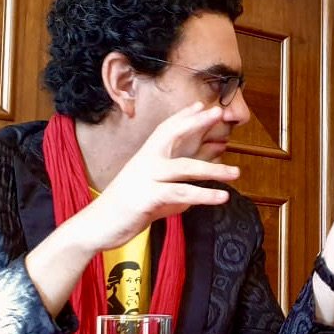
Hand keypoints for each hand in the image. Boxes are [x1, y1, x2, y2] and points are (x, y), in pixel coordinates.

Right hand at [78, 103, 239, 252]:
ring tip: (236, 173)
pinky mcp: (147, 198)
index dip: (183, 117)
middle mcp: (144, 163)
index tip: (201, 105)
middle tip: (218, 113)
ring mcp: (145, 178)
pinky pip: (181, 194)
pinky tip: (221, 197)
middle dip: (196, 123)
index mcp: (144, 158)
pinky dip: (203, 195)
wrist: (97, 227)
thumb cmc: (125, 211)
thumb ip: (173, 194)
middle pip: (172, 136)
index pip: (165, 130)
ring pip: (184, 168)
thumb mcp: (153, 198)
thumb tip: (192, 198)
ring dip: (213, 170)